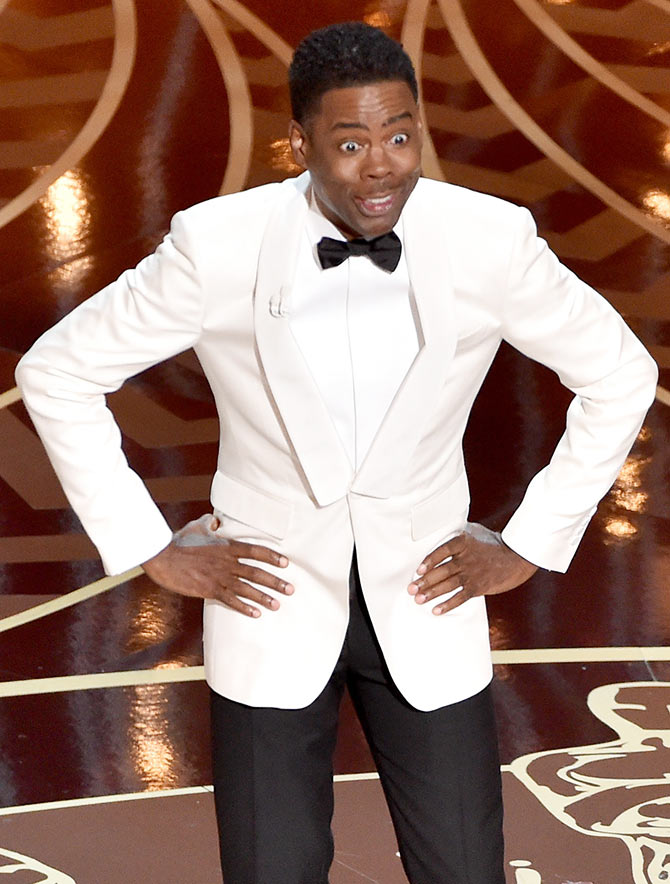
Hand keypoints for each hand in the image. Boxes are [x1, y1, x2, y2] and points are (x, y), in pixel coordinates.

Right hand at [142, 514, 292, 617]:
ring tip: (278, 604)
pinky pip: (231, 601)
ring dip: (264, 597)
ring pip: (248, 589)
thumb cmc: (179, 541)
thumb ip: (209, 524)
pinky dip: (244, 607)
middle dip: (276, 582)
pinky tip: (256, 613)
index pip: (256, 551)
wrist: (164, 557)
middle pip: (257, 572)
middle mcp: (227, 563)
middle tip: (290, 589)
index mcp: (227, 547)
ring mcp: (219, 577)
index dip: (272, 557)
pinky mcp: (209, 590)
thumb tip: (216, 522)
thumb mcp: (197, 527)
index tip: (286, 563)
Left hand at [408, 522, 536, 615]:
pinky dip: (447, 605)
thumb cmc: (495, 544)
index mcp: (463, 543)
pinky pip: (460, 597)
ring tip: (418, 600)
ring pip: (447, 585)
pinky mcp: (478, 587)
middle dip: (424, 581)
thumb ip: (459, 538)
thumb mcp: (476, 534)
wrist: (516, 558)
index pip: (441, 551)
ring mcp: (472, 573)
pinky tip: (436, 610)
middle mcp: (465, 558)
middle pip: (441, 571)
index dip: (429, 561)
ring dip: (431, 593)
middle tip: (411, 589)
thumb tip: (440, 537)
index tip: (418, 570)